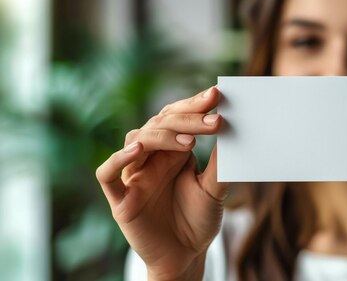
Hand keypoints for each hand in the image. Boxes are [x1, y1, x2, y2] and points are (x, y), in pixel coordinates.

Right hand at [96, 87, 227, 280]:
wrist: (185, 257)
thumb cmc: (198, 219)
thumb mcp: (213, 188)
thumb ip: (218, 162)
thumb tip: (233, 131)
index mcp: (172, 151)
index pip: (177, 118)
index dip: (194, 105)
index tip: (216, 94)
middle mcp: (151, 158)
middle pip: (160, 124)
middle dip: (187, 118)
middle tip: (212, 111)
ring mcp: (134, 176)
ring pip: (136, 140)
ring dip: (161, 136)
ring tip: (189, 140)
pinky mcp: (121, 200)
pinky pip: (107, 174)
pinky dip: (118, 159)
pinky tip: (138, 150)